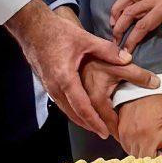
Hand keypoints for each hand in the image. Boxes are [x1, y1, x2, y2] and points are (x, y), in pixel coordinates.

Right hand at [5, 0, 158, 138]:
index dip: (94, 121)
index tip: (105, 132)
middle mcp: (55, 88)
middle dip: (89, 125)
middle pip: (73, 114)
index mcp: (65, 79)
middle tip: (104, 133)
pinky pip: (61, 102)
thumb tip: (128, 58)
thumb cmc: (58, 33)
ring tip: (95, 125)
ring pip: (66, 110)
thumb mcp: (86, 39)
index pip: (82, 108)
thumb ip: (108, 51)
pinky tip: (80, 109)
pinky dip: (72, 109)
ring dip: (80, 118)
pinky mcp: (47, 84)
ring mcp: (49, 87)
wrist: (33, 29)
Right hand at [117, 94, 161, 157]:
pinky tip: (141, 142)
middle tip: (161, 158)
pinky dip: (136, 150)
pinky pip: (129, 151)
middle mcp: (149, 137)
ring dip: (146, 158)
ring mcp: (134, 138)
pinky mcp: (123, 137)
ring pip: (139, 160)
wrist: (142, 90)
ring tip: (150, 147)